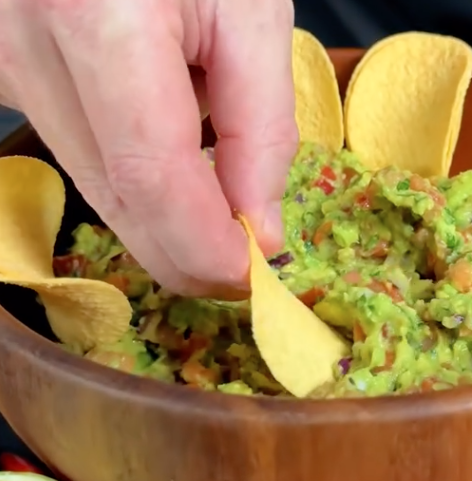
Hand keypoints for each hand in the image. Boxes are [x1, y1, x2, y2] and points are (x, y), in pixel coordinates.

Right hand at [0, 0, 297, 298]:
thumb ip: (260, 128)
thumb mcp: (251, 13)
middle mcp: (27, 43)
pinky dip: (137, 181)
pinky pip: (83, 155)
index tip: (252, 278)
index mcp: (97, 15)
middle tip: (243, 268)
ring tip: (221, 205)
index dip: (204, 246)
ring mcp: (5, 62)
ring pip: (97, 186)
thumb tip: (258, 227)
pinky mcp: (7, 74)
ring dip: (165, 217)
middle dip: (186, 252)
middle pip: (116, 197)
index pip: (150, 176)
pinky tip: (175, 160)